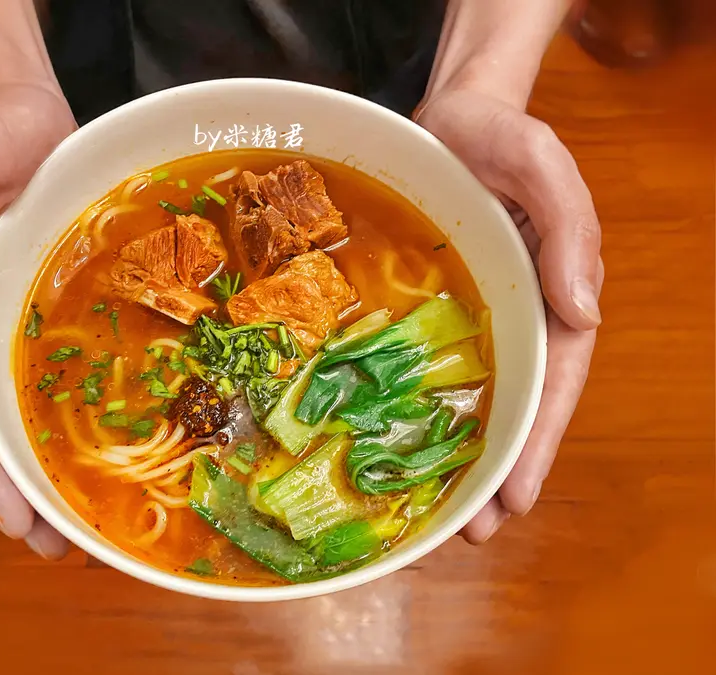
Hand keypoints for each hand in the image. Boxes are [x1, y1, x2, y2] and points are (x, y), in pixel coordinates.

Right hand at [0, 83, 76, 557]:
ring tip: (87, 521)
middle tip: (60, 547)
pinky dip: (82, 413)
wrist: (29, 113)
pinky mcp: (56, 308)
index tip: (17, 522)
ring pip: (29, 408)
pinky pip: (67, 370)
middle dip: (21, 489)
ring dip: (52, 466)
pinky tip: (116, 441)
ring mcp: (19, 321)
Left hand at [415, 87, 601, 542]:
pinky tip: (392, 438)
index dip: (537, 441)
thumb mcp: (540, 165)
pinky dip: (418, 404)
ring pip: (474, 393)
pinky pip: (429, 361)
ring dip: (460, 453)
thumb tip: (587, 313)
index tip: (517, 498)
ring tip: (435, 511)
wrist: (453, 113)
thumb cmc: (500, 133)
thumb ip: (568, 232)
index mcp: (552, 291)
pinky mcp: (436, 301)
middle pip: (515, 403)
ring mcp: (476, 311)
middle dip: (497, 470)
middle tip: (470, 532)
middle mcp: (518, 311)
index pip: (555, 382)